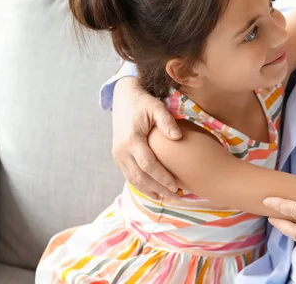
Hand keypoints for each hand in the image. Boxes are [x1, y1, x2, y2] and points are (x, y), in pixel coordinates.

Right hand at [112, 76, 181, 197]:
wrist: (124, 98)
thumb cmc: (144, 103)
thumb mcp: (157, 108)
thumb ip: (167, 122)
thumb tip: (178, 137)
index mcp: (132, 139)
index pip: (148, 165)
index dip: (162, 177)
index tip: (177, 186)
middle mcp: (121, 150)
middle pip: (140, 177)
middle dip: (158, 189)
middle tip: (176, 196)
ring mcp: (117, 155)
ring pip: (133, 179)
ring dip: (149, 190)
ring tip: (167, 197)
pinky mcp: (118, 156)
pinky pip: (129, 175)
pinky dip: (141, 185)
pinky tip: (154, 191)